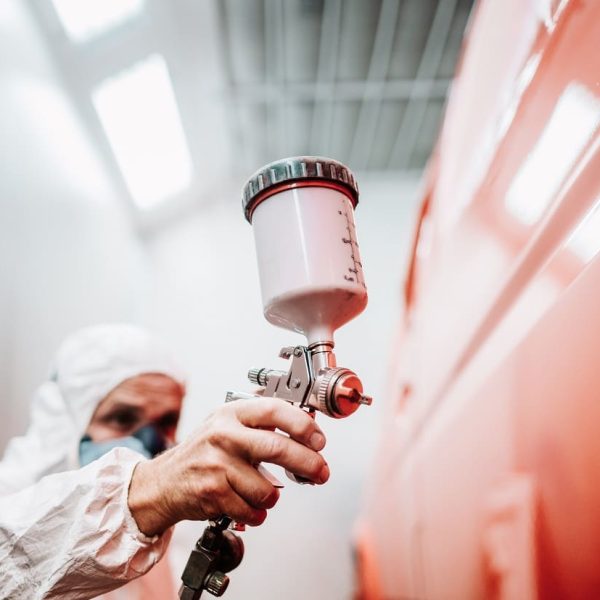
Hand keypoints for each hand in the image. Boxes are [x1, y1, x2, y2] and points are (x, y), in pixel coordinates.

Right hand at [128, 397, 327, 535]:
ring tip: (261, 492)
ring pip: (267, 488)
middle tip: (320, 472)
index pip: (274, 410)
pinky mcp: (212, 493)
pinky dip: (256, 513)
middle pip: (277, 448)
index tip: (319, 439)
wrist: (162, 482)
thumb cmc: (202, 452)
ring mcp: (216, 464)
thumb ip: (260, 421)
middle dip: (307, 463)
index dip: (302, 424)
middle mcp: (223, 434)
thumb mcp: (227, 423)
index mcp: (231, 413)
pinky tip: (246, 505)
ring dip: (272, 496)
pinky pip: (252, 510)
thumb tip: (306, 423)